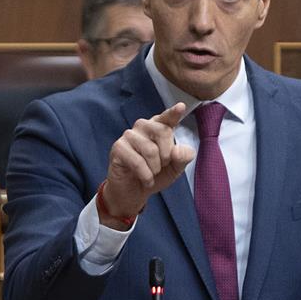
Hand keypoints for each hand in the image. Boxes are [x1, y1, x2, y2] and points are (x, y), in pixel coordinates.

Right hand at [100, 102, 194, 226]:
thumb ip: (182, 157)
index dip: (173, 113)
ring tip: (151, 173)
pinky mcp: (118, 148)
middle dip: (167, 154)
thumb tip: (178, 151)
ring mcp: (129, 136)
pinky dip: (146, 176)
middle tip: (161, 166)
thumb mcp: (175, 168)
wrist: (134, 192)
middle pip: (163, 131)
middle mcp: (143, 127)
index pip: (167, 118)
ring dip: (155, 168)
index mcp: (158, 128)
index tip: (181, 107)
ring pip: (151, 149)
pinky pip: (138, 161)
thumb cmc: (155, 175)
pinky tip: (145, 180)